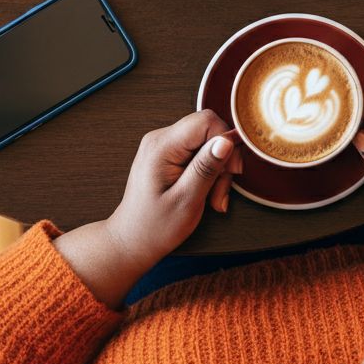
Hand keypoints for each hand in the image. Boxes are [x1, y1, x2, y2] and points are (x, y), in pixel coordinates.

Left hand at [105, 109, 243, 272]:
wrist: (132, 241)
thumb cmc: (154, 227)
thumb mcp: (186, 201)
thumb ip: (206, 168)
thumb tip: (226, 141)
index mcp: (161, 147)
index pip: (206, 121)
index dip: (226, 141)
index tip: (231, 170)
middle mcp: (160, 139)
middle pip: (209, 131)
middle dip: (222, 161)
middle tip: (220, 191)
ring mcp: (164, 146)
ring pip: (208, 143)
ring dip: (217, 171)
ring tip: (212, 198)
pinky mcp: (170, 154)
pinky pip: (199, 152)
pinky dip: (209, 172)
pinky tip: (206, 192)